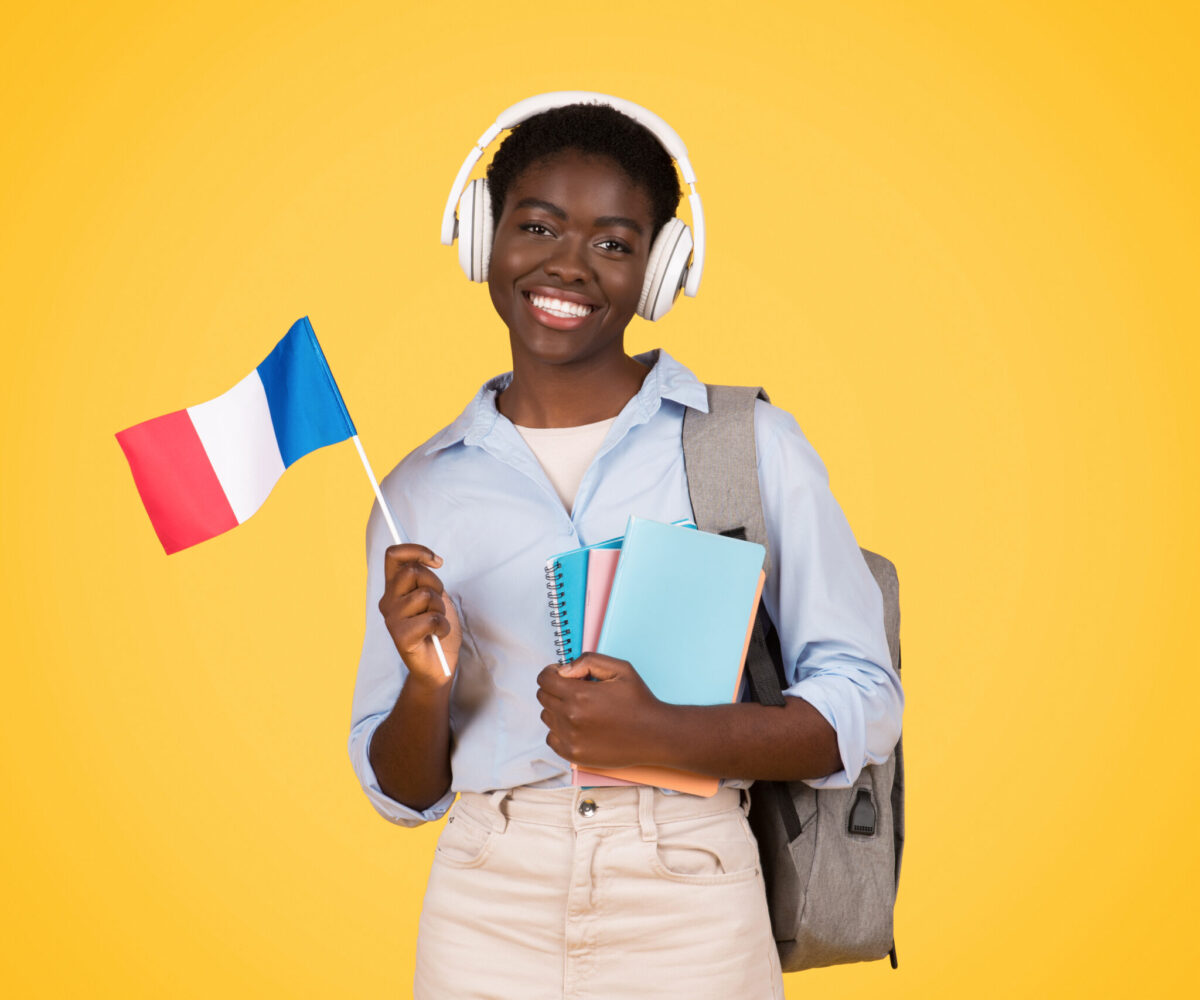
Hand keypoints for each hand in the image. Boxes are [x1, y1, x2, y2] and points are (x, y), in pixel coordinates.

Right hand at [377, 544, 460, 683]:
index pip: (394, 555)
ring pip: (424, 595)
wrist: (440, 665)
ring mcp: (391, 619)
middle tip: (437, 604)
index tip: (437, 561)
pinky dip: (443, 626)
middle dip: (435, 584)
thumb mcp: (434, 595)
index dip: (416, 550)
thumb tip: (429, 559)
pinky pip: (430, 619)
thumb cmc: (437, 629)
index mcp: (394, 588)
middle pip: (412, 572)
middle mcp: (388, 601)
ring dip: (440, 609)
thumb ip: (425, 578)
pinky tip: (437, 634)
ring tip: (436, 622)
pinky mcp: (400, 637)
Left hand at [536, 654, 667, 767]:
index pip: (544, 680)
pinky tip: (578, 725)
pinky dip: (560, 730)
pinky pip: (551, 737)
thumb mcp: (620, 669)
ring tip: (581, 709)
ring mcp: (570, 738)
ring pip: (546, 716)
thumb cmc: (639, 701)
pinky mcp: (573, 754)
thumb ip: (588, 661)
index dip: (552, 673)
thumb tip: (563, 670)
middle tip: (576, 690)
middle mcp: (571, 717)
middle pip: (543, 697)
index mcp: (579, 695)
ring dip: (558, 709)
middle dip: (556, 689)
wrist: (654, 735)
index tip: (563, 675)